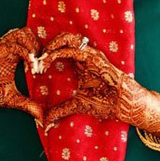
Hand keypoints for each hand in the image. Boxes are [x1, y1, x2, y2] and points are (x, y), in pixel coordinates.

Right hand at [0, 27, 42, 123]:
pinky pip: (14, 45)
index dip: (42, 53)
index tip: (45, 70)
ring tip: (37, 65)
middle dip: (40, 46)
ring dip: (34, 47)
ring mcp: (1, 49)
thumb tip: (42, 117)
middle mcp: (8, 50)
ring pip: (22, 33)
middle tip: (44, 65)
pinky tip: (31, 68)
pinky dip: (27, 54)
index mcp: (13, 57)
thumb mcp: (12, 99)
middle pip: (29, 33)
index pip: (32, 43)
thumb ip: (28, 105)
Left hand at [39, 33, 159, 138]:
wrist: (124, 105)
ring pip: (67, 39)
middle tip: (34, 60)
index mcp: (80, 63)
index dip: (46, 55)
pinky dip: (58, 52)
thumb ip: (60, 110)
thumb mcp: (77, 106)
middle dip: (46, 46)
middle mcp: (85, 55)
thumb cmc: (105, 103)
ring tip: (40, 58)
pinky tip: (48, 60)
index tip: (34, 68)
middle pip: (62, 39)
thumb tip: (46, 121)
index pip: (60, 50)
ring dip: (50, 46)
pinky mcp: (94, 58)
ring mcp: (90, 55)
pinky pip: (73, 50)